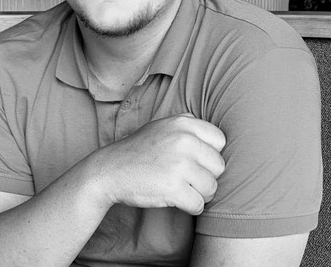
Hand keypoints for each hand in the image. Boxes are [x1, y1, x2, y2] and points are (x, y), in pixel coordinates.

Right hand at [92, 114, 225, 215]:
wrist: (110, 169)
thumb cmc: (140, 150)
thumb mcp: (163, 126)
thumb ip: (188, 126)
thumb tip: (218, 138)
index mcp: (183, 123)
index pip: (220, 140)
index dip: (210, 154)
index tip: (195, 161)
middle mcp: (184, 140)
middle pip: (219, 166)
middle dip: (206, 176)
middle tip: (187, 179)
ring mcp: (179, 164)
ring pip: (211, 188)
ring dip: (199, 194)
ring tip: (181, 188)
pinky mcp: (173, 188)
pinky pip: (199, 205)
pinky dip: (191, 207)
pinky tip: (176, 200)